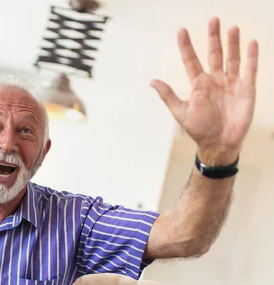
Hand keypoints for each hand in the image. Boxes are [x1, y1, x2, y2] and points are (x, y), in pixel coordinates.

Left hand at [151, 17, 258, 164]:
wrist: (219, 144)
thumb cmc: (199, 129)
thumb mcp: (180, 112)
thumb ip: (168, 95)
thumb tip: (152, 81)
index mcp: (198, 84)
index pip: (191, 60)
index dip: (186, 46)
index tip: (181, 31)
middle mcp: (215, 80)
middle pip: (213, 54)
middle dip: (213, 37)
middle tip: (213, 20)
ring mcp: (231, 83)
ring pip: (232, 58)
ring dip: (232, 43)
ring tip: (231, 28)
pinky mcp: (246, 89)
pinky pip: (250, 69)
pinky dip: (251, 56)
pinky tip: (252, 43)